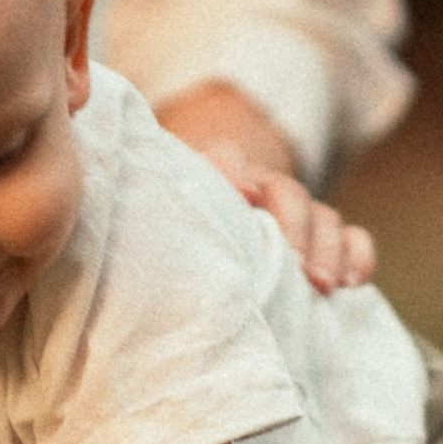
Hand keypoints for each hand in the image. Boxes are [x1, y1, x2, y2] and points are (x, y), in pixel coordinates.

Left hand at [153, 82, 375, 294]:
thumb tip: (84, 250)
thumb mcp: (151, 223)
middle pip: (284, 190)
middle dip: (292, 225)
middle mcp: (258, 189)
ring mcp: (293, 213)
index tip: (243, 196)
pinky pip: (353, 237)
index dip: (235, 172)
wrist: (206, 230)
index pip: (225, 158)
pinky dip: (358, 254)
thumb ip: (139, 230)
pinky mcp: (320, 239)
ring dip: (326, 247)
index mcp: (212, 178)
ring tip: (322, 285)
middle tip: (296, 266)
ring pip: (321, 214)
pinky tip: (353, 283)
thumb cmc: (166, 240)